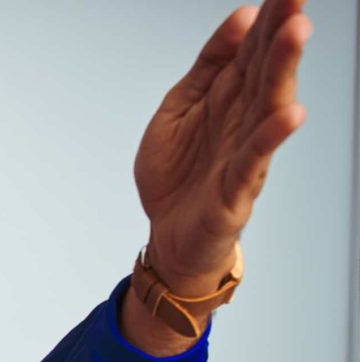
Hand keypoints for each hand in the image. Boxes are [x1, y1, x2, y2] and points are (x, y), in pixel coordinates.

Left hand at [134, 0, 311, 294]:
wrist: (168, 236)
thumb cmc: (178, 175)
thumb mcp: (179, 107)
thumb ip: (207, 66)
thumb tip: (239, 18)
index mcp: (228, 99)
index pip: (251, 51)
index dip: (266, 19)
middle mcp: (243, 121)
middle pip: (264, 72)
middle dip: (280, 34)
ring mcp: (243, 153)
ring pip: (267, 106)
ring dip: (282, 70)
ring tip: (296, 34)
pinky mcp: (236, 188)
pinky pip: (256, 158)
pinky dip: (272, 136)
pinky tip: (290, 113)